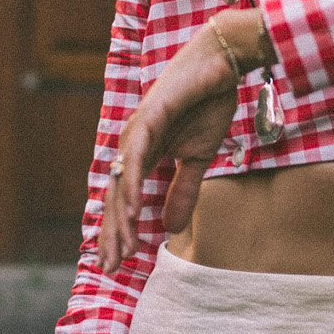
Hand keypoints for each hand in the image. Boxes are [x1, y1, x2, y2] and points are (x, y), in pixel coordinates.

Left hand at [100, 11, 268, 270]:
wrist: (222, 66)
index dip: (120, 231)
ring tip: (121, 249)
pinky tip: (131, 210)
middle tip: (111, 267)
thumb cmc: (208, 104)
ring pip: (122, 182)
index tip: (119, 263)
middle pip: (115, 196)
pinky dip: (132, 184)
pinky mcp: (148, 118)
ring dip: (121, 217)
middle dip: (113, 233)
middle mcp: (132, 143)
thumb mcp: (198, 158)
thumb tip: (169, 229)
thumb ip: (182, 190)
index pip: (125, 200)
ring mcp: (137, 130)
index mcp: (142, 153)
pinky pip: (136, 158)